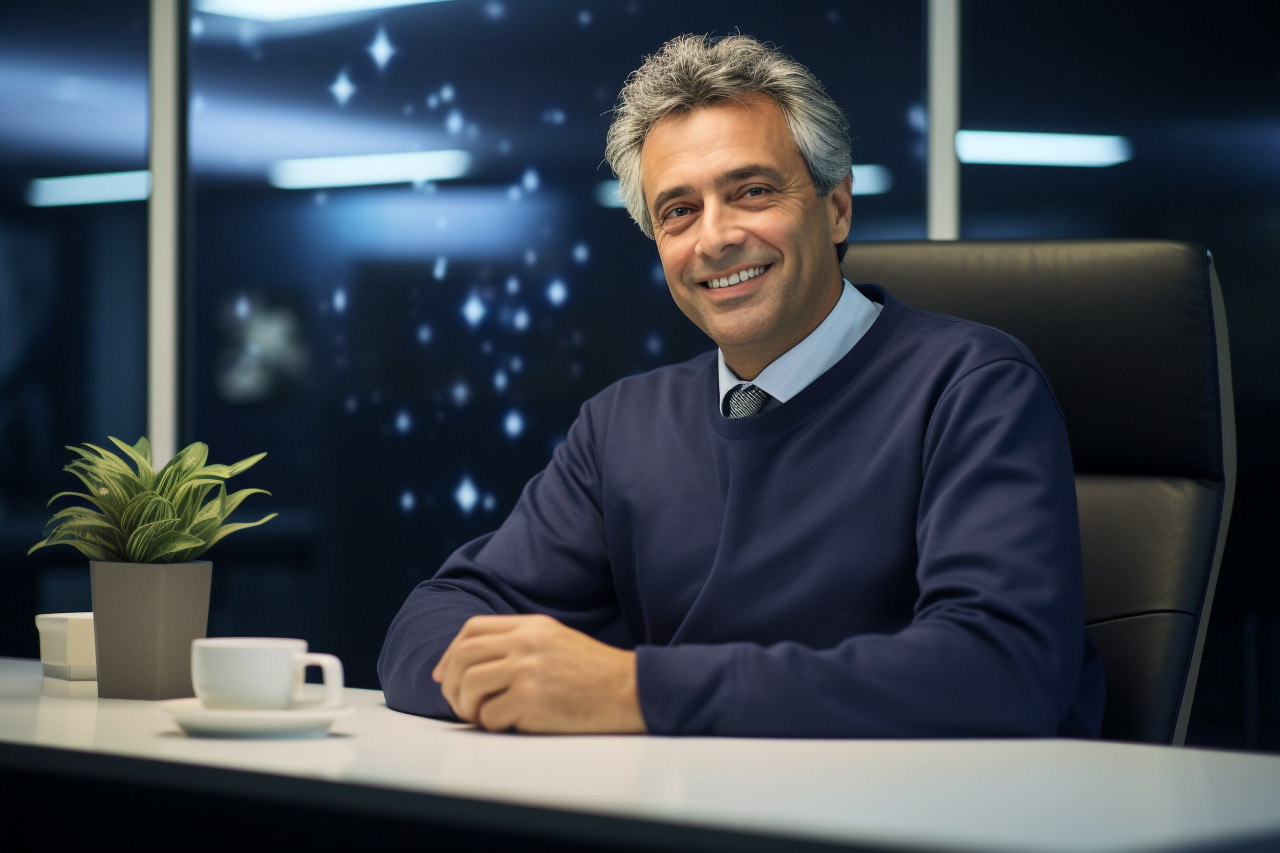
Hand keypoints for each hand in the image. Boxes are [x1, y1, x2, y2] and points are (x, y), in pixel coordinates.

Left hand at [432, 614, 646, 733]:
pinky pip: (490, 716)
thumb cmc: (594, 672)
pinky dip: (491, 724)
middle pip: (464, 657)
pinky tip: (508, 724)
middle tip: (458, 702)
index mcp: (531, 626)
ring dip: (467, 706)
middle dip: (452, 683)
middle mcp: (525, 644)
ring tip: (480, 716)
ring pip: (470, 686)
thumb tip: (472, 664)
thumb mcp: (556, 640)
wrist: (629, 690)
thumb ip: (519, 643)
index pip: (473, 629)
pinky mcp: (531, 702)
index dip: (451, 652)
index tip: (445, 674)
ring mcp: (527, 672)